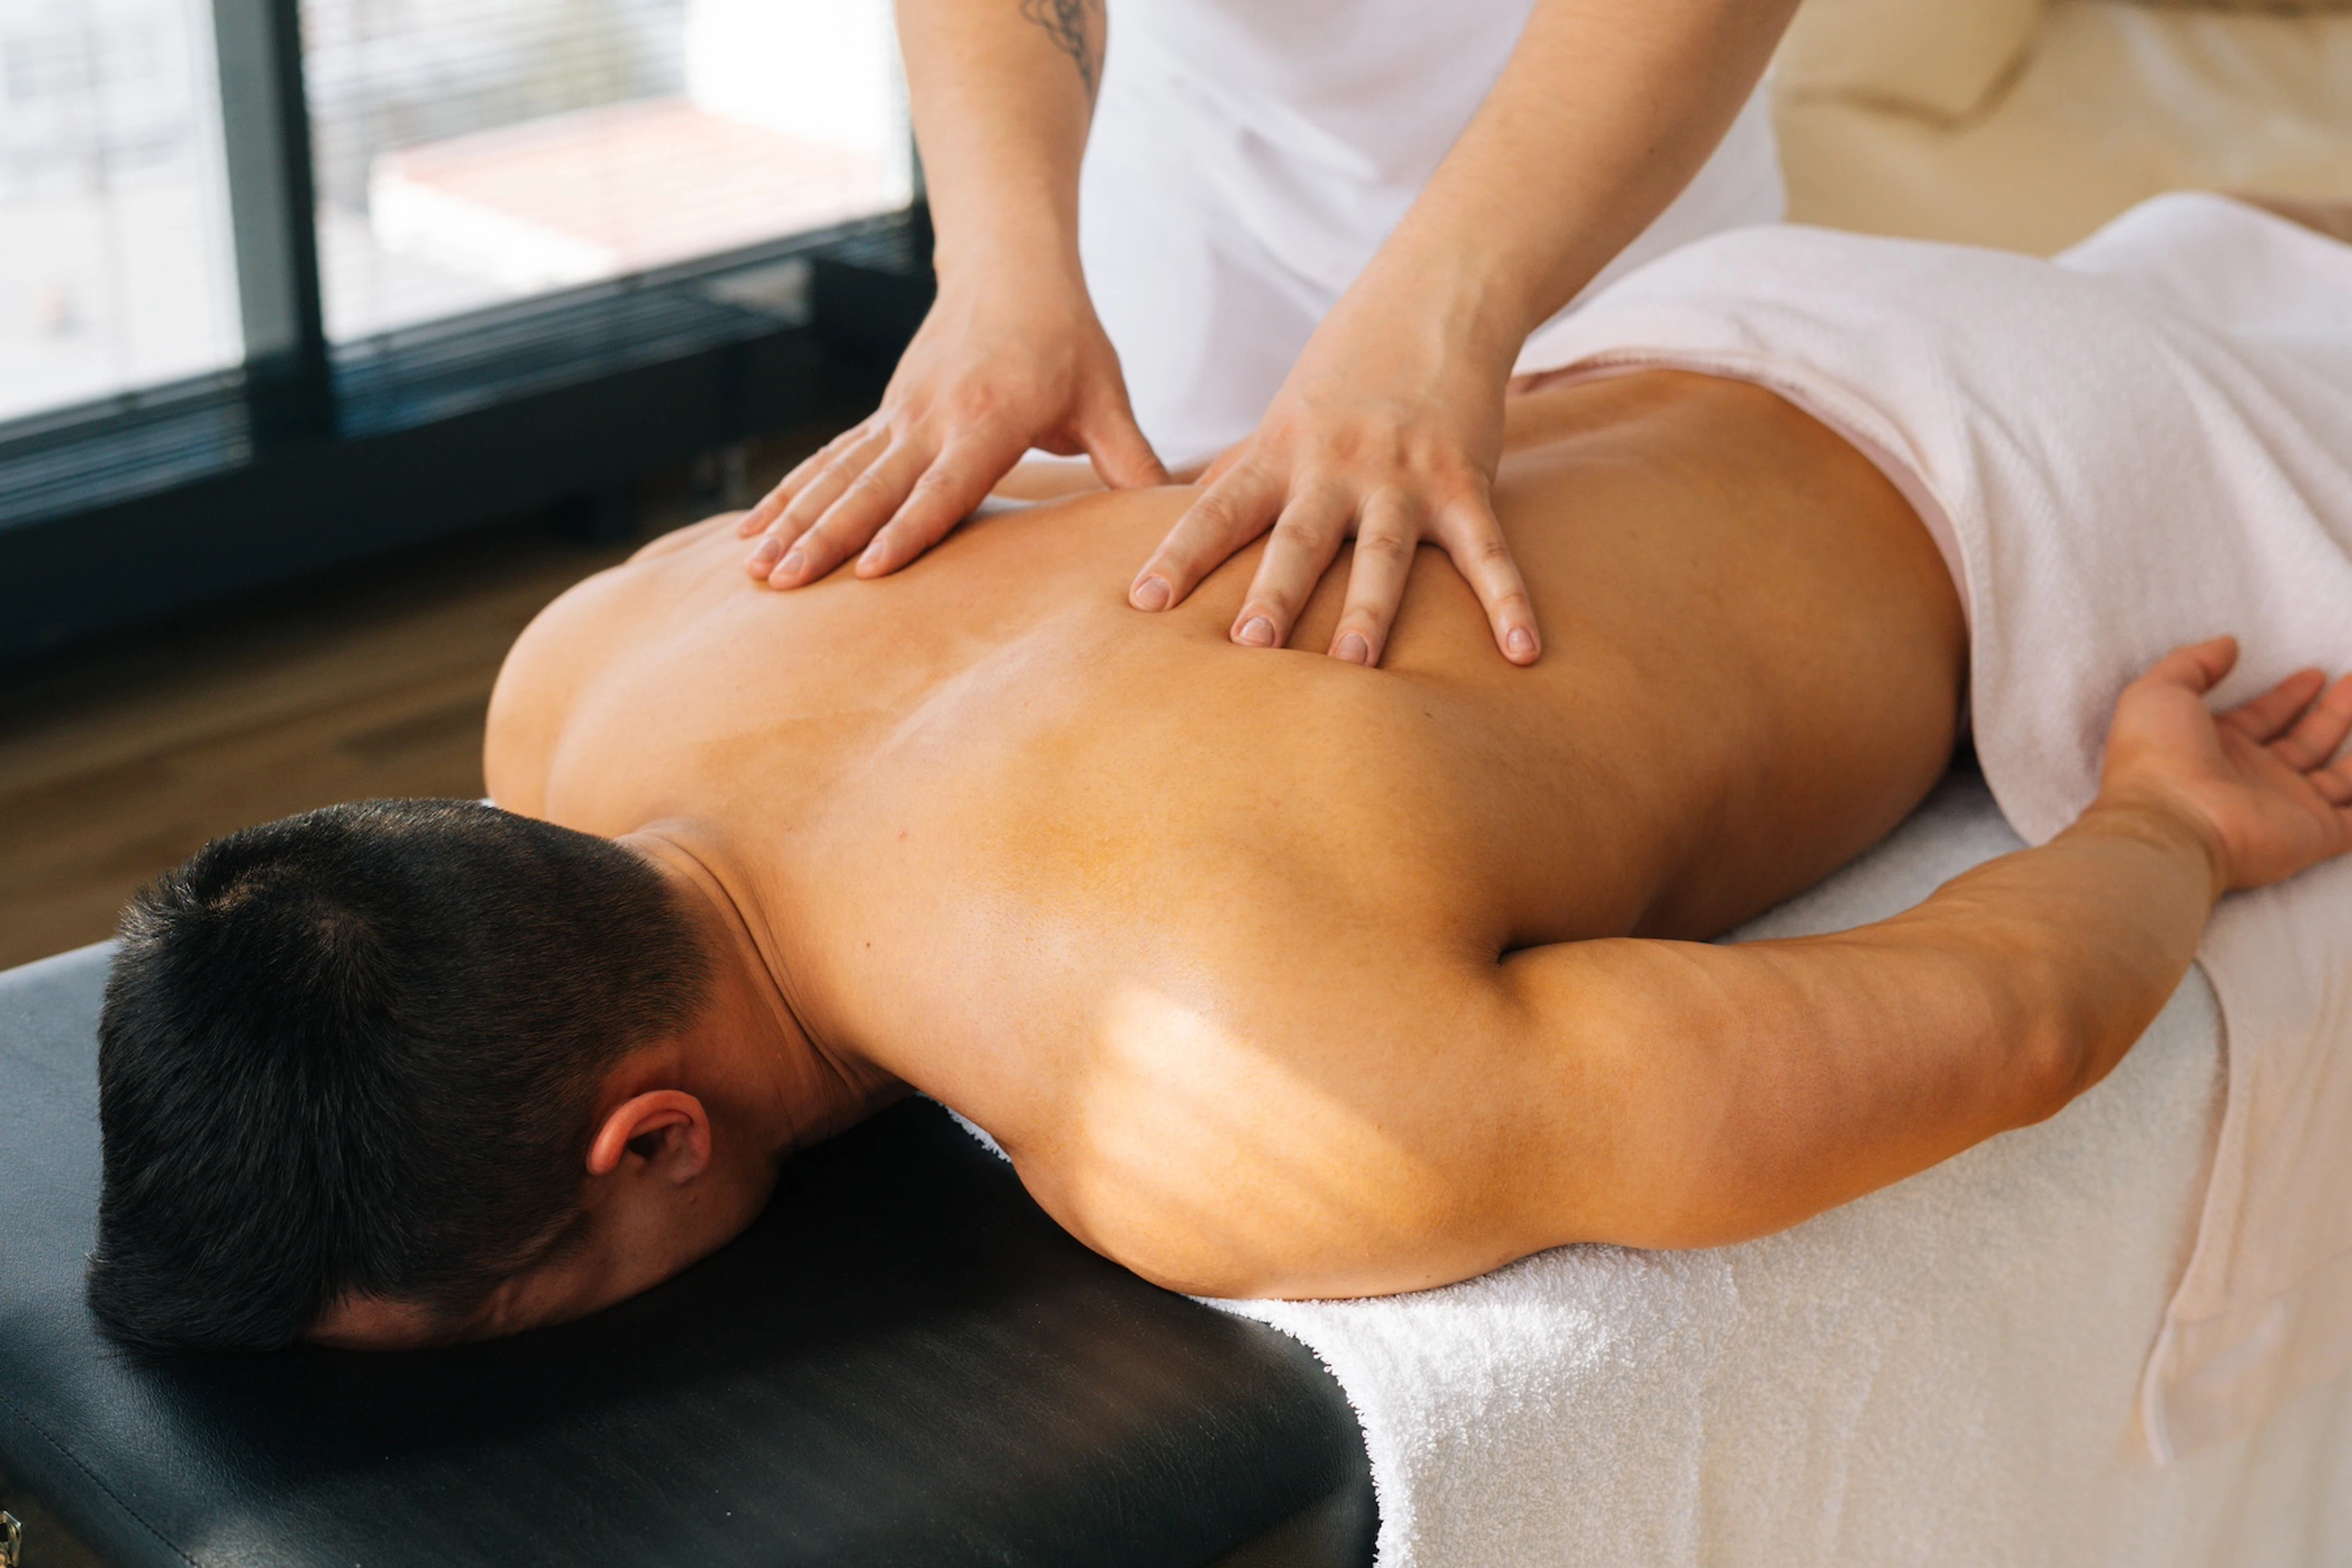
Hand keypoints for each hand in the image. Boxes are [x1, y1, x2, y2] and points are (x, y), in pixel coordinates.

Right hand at [737, 277, 1166, 586]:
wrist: (1008, 264)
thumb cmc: (1067, 338)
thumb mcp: (1107, 397)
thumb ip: (1133, 462)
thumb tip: (1178, 520)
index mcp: (990, 417)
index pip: (946, 485)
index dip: (910, 528)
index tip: (873, 570)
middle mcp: (932, 416)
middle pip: (872, 486)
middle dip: (826, 538)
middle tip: (785, 585)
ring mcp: (899, 414)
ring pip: (837, 476)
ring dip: (794, 523)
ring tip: (756, 571)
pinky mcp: (884, 415)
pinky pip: (828, 461)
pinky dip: (789, 495)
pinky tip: (752, 533)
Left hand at [1123, 303, 1539, 667]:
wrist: (1437, 299)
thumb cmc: (1347, 370)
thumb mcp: (1284, 418)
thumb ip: (1237, 474)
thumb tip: (1175, 520)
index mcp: (1282, 454)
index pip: (1218, 508)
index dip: (1180, 553)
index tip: (1144, 601)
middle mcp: (1337, 467)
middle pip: (1299, 538)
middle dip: (1274, 593)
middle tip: (1249, 647)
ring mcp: (1404, 475)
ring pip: (1383, 551)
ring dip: (1368, 610)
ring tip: (1353, 667)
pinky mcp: (1465, 481)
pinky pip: (1488, 551)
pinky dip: (1507, 602)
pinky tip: (1522, 653)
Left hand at [2099, 636, 2351, 892]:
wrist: (2172, 825)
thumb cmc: (2157, 757)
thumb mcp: (2160, 692)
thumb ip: (2193, 664)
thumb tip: (2228, 644)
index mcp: (2217, 748)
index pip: (2262, 717)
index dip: (2288, 696)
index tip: (2314, 674)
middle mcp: (2254, 778)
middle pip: (2304, 742)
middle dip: (2331, 713)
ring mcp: (2287, 807)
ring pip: (2337, 778)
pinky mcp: (2316, 833)